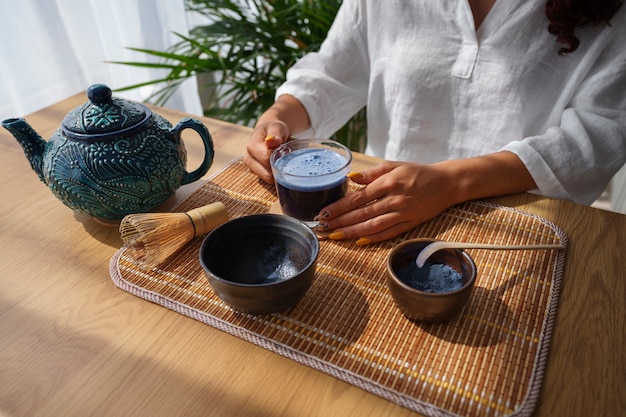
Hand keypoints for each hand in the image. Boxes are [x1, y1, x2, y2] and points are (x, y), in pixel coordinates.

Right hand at [242, 120, 288, 182]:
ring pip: (266, 178)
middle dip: (278, 167)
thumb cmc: (273, 129)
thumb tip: (270, 141)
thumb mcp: (276, 127)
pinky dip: (274, 174)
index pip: (266, 158)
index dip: (278, 157)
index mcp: (252, 145)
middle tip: (284, 158)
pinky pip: (267, 179)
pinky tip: (277, 165)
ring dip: (276, 172)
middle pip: (266, 173)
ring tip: (280, 160)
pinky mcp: (254, 172)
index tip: (284, 151)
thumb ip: (275, 133)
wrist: (267, 132)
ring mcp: (250, 167)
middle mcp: (248, 158)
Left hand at [314, 161, 458, 244]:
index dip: (340, 206)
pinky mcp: (411, 224)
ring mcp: (403, 213)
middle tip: (323, 227)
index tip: (324, 212)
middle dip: (341, 221)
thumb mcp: (394, 165)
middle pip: (363, 213)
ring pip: (373, 225)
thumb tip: (351, 177)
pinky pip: (389, 233)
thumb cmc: (417, 172)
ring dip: (353, 232)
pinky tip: (359, 241)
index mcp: (389, 182)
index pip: (359, 197)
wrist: (446, 183)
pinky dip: (374, 238)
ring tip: (336, 235)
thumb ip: (372, 172)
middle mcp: (395, 199)